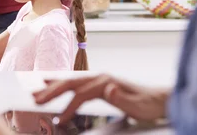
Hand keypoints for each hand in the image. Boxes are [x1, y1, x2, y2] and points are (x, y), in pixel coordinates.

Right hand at [33, 75, 169, 123]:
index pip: (81, 94)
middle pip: (71, 83)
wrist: (162, 99)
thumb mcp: (139, 106)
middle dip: (51, 91)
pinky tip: (53, 84)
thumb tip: (107, 88)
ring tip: (36, 90)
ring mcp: (100, 79)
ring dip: (53, 86)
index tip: (58, 118)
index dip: (68, 106)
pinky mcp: (100, 84)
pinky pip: (76, 84)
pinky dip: (62, 84)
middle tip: (35, 99)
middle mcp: (101, 78)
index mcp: (107, 82)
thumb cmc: (150, 105)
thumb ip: (122, 98)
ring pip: (71, 81)